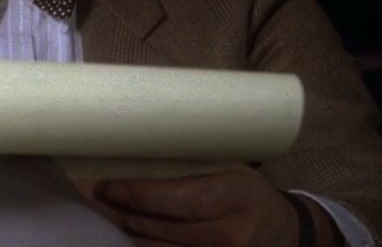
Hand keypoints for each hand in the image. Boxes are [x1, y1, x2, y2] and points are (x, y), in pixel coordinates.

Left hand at [91, 164, 311, 246]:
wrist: (288, 233)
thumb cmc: (249, 194)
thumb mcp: (230, 171)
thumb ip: (190, 165)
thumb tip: (133, 147)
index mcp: (234, 195)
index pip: (173, 199)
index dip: (134, 194)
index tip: (105, 185)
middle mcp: (230, 233)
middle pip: (159, 227)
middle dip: (122, 211)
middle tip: (95, 195)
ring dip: (129, 231)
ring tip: (108, 212)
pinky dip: (148, 246)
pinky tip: (132, 233)